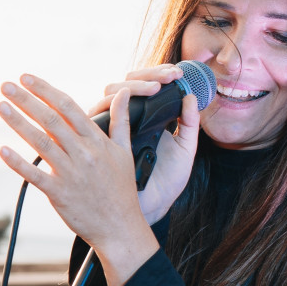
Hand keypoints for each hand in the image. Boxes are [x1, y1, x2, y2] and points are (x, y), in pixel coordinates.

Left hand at [0, 74, 160, 285]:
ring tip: (0, 106)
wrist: (121, 227)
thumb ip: (121, 121)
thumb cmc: (122, 190)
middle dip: (26, 100)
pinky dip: (18, 163)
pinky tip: (2, 150)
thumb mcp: (126, 151)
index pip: (68, 107)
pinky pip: (36, 175)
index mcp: (96, 141)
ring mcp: (71, 173)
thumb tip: (123, 93)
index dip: (45, 90)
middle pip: (51, 119)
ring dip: (18, 122)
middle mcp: (83, 153)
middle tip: (6, 85)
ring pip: (41, 142)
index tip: (27, 78)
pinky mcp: (60, 194)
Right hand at [83, 66, 201, 224]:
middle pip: (125, 84)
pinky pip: (96, 117)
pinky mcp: (96, 141)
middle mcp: (123, 120)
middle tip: (168, 77)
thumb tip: (190, 97)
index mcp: (143, 119)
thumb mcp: (185, 150)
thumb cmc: (165, 183)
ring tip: (155, 89)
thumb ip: (190, 125)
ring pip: (110, 94)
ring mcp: (108, 129)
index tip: (177, 75)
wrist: (151, 210)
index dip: (158, 76)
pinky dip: (108, 105)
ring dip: (132, 87)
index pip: (144, 87)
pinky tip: (123, 102)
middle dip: (147, 76)